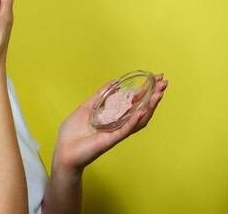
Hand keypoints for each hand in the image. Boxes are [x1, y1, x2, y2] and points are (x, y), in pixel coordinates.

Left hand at [52, 74, 168, 175]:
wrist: (63, 149)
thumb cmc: (73, 132)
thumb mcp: (87, 107)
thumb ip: (100, 96)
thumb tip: (113, 82)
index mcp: (114, 116)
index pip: (134, 101)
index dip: (145, 90)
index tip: (156, 78)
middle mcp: (118, 124)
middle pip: (141, 109)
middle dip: (153, 96)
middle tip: (164, 83)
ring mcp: (116, 132)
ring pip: (137, 120)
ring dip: (149, 108)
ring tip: (158, 95)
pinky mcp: (109, 140)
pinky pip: (124, 131)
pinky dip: (133, 121)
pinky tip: (141, 112)